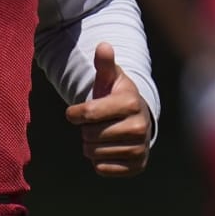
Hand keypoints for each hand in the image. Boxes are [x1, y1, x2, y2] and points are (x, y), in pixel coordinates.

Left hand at [64, 42, 152, 176]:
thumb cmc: (116, 96)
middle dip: (85, 131)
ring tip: (99, 136)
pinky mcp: (137, 166)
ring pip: (95, 154)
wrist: (137, 119)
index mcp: (131, 102)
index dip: (75, 114)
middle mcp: (140, 126)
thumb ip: (104, 63)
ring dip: (90, 146)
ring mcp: (140, 148)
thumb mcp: (110, 78)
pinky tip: (106, 150)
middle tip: (94, 125)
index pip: (89, 113)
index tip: (74, 113)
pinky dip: (98, 162)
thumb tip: (103, 46)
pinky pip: (103, 169)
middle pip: (90, 135)